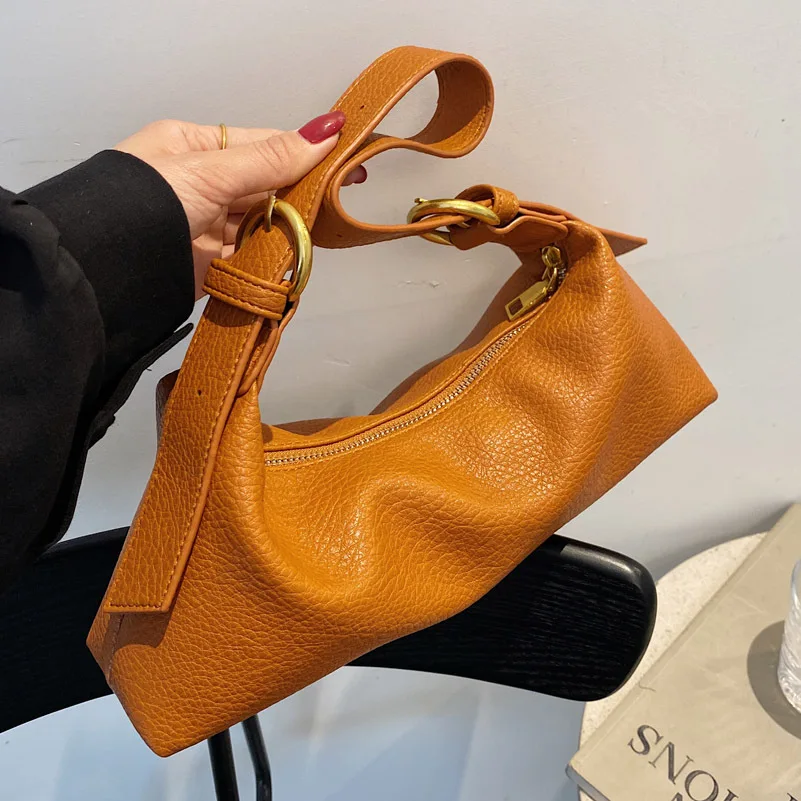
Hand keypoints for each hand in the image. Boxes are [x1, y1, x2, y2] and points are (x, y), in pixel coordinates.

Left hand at [115, 113, 365, 298]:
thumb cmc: (149, 202)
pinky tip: (298, 256)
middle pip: (266, 187)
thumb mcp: (211, 172)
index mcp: (194, 149)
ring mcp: (208, 227)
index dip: (306, 152)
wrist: (107, 272)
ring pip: (263, 225)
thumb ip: (270, 159)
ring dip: (289, 230)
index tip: (348, 161)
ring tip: (327, 227)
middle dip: (300, 195)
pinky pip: (252, 259)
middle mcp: (203, 185)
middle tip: (344, 198)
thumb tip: (327, 130)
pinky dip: (272, 260)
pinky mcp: (212, 266)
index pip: (263, 146)